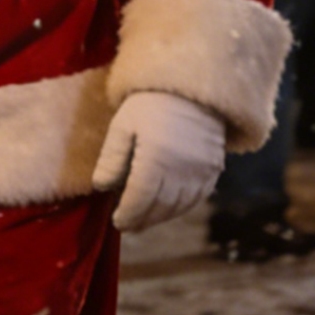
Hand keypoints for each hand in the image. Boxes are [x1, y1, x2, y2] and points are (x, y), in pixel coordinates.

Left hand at [91, 90, 226, 230]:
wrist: (191, 88)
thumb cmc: (150, 104)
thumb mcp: (123, 125)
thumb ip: (112, 157)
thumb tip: (101, 187)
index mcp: (156, 158)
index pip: (140, 198)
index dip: (128, 214)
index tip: (117, 222)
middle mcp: (182, 169)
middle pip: (160, 206)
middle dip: (142, 220)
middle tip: (128, 226)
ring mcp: (201, 172)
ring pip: (179, 206)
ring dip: (160, 217)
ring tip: (143, 220)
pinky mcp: (214, 170)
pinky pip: (197, 198)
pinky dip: (180, 208)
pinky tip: (167, 209)